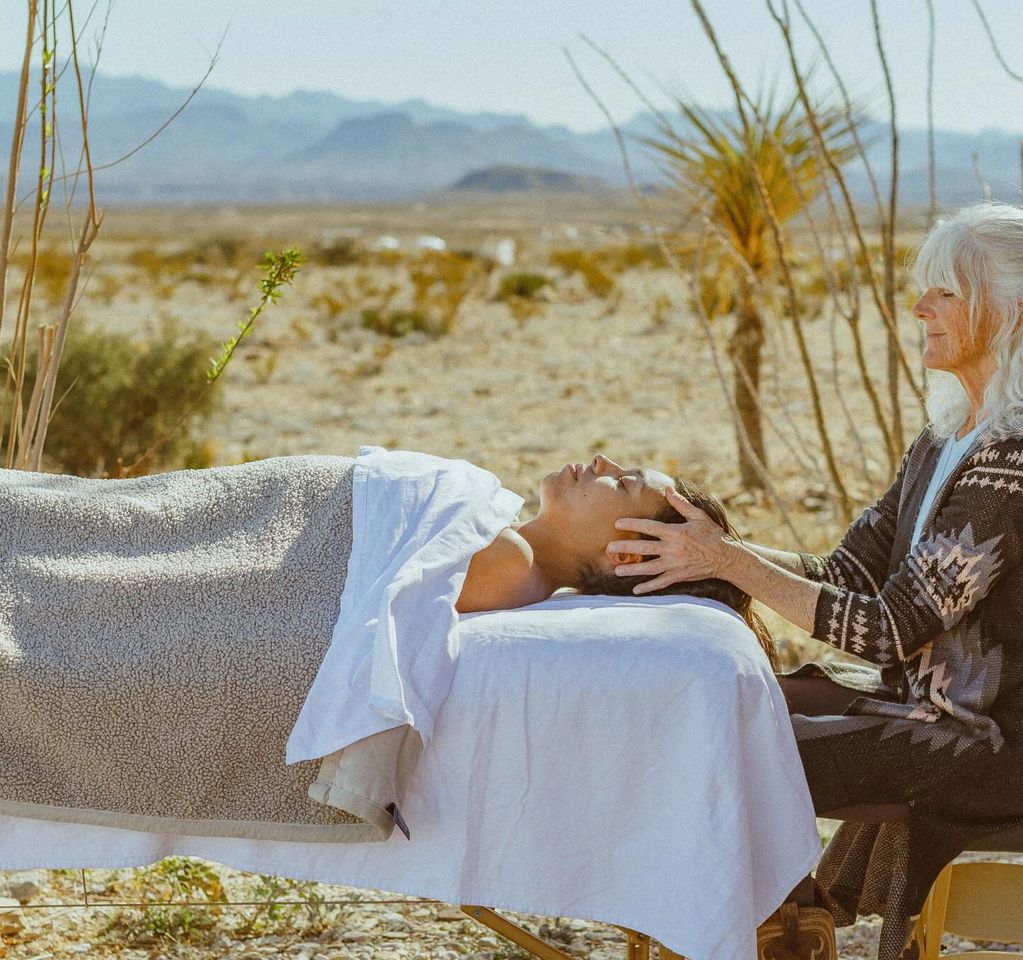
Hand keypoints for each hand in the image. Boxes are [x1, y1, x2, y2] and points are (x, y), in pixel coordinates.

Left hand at [606, 486, 733, 594]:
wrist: (726, 558)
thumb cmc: (712, 534)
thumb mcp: (698, 516)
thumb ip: (681, 504)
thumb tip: (667, 488)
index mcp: (675, 532)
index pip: (649, 527)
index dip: (632, 524)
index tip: (617, 523)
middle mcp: (673, 549)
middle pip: (644, 547)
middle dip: (625, 547)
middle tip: (608, 548)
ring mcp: (675, 564)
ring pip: (649, 567)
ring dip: (632, 569)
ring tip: (617, 569)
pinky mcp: (679, 576)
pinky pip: (660, 582)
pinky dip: (648, 587)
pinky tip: (635, 589)